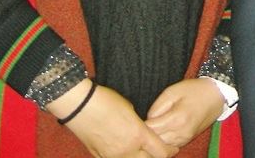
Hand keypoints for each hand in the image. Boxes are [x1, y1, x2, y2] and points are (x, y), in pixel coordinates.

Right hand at [48, 80, 177, 157]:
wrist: (81, 106)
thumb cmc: (107, 102)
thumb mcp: (131, 109)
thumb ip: (141, 125)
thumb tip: (146, 131)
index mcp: (138, 135)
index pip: (161, 152)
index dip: (170, 151)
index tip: (173, 148)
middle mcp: (127, 150)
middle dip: (157, 156)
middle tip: (161, 150)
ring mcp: (113, 156)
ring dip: (141, 157)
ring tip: (144, 150)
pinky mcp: (101, 157)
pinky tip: (127, 151)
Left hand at [146, 78, 224, 147]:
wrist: (216, 96)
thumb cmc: (194, 90)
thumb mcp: (172, 91)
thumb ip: (157, 107)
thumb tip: (147, 120)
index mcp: (177, 119)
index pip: (150, 129)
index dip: (141, 124)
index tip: (137, 118)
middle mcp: (181, 133)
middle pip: (154, 140)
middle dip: (146, 133)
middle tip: (141, 123)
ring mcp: (185, 139)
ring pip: (161, 146)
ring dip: (155, 138)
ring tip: (151, 127)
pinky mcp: (186, 140)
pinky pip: (169, 146)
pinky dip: (163, 140)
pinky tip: (161, 130)